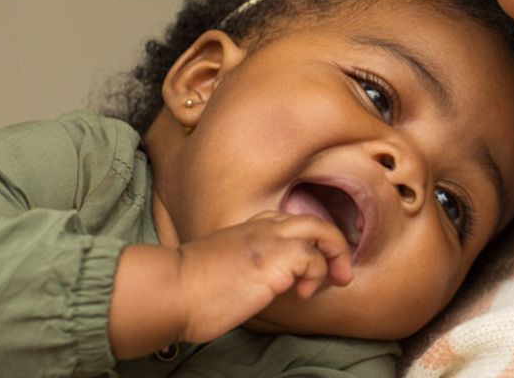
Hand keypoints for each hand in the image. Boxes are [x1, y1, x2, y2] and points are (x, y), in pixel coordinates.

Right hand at [175, 211, 352, 343]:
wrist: (172, 290)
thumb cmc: (187, 289)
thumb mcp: (218, 268)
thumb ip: (241, 267)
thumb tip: (253, 286)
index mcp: (245, 229)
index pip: (286, 221)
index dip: (306, 240)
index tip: (310, 264)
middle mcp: (260, 228)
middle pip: (312, 221)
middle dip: (334, 244)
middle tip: (341, 272)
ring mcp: (269, 240)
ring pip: (321, 230)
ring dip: (335, 256)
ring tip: (335, 280)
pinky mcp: (275, 260)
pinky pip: (313, 259)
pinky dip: (317, 275)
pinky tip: (302, 294)